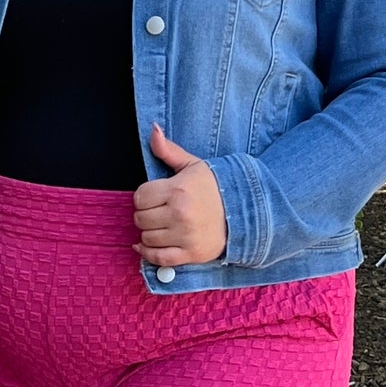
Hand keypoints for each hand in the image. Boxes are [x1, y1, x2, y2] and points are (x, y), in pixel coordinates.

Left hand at [134, 124, 227, 268]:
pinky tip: (145, 246)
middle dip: (145, 214)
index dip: (143, 197)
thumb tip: (152, 128)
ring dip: (148, 233)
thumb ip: (168, 150)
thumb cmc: (215, 187)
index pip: (140, 197)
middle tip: (158, 211)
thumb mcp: (193, 165)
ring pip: (146, 238)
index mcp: (178, 190)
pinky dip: (148, 254)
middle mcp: (179, 214)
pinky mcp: (190, 254)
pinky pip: (158, 258)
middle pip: (140, 218)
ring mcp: (185, 235)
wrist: (245, 210)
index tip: (154, 197)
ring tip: (160, 225)